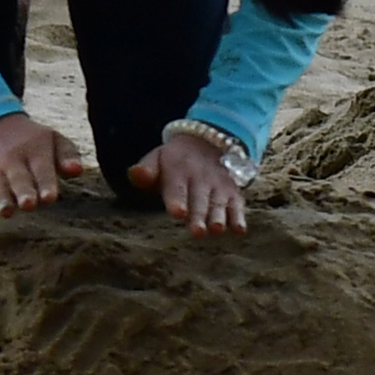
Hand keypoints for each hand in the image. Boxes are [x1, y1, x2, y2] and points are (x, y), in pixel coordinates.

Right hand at [0, 111, 83, 219]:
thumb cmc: (32, 141)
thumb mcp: (53, 139)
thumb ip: (68, 155)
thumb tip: (77, 170)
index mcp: (35, 151)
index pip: (41, 168)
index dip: (46, 183)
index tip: (50, 197)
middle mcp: (12, 161)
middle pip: (18, 179)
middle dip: (23, 192)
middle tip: (28, 204)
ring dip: (2, 200)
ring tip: (7, 212)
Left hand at [131, 133, 250, 235]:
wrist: (205, 141)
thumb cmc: (173, 161)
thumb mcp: (157, 158)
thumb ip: (146, 170)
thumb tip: (135, 174)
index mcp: (178, 172)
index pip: (176, 188)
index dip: (177, 200)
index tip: (178, 213)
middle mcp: (200, 179)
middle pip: (199, 200)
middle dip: (199, 215)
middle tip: (197, 232)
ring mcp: (218, 186)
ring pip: (218, 203)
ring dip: (218, 216)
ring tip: (217, 229)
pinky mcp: (233, 193)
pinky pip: (237, 204)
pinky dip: (239, 216)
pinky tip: (239, 230)